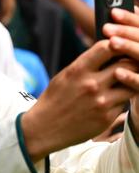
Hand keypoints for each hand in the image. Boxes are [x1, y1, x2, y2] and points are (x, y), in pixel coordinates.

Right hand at [22, 36, 134, 159]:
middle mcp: (91, 84)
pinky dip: (121, 98)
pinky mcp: (106, 117)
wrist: (44, 128)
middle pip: (127, 64)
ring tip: (125, 81)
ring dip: (131, 81)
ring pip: (132, 84)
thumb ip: (86, 64)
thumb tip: (109, 50)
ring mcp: (101, 102)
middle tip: (130, 63)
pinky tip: (112, 99)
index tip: (118, 47)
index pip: (107, 47)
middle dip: (131, 61)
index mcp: (77, 70)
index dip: (117, 44)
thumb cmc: (54, 99)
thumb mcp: (65, 76)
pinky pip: (124, 102)